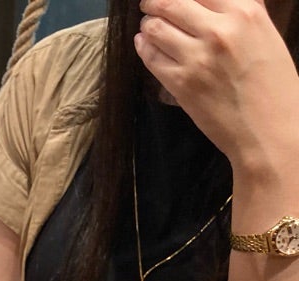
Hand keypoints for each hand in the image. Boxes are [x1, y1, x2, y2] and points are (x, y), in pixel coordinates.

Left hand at [134, 0, 298, 170]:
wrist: (269, 131)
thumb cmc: (273, 86)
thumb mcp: (265, 37)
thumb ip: (238, 17)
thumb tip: (208, 4)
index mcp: (246, 13)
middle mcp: (219, 30)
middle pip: (171, 3)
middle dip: (155, 3)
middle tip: (149, 5)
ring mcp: (196, 57)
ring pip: (155, 28)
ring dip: (148, 25)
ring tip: (147, 26)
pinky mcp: (180, 82)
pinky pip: (151, 57)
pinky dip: (143, 48)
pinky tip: (144, 44)